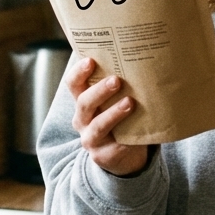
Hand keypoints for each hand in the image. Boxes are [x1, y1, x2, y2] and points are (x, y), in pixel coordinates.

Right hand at [67, 57, 149, 176]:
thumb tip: (141, 58)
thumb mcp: (114, 101)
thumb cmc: (121, 120)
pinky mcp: (104, 155)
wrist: (124, 156)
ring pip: (98, 125)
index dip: (79, 72)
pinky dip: (126, 139)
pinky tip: (137, 133)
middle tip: (116, 80)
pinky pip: (114, 146)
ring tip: (130, 102)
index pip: (73, 84)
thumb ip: (119, 86)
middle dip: (99, 91)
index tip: (91, 60)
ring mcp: (91, 139)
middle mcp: (82, 120)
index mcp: (83, 102)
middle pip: (84, 103)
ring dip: (113, 113)